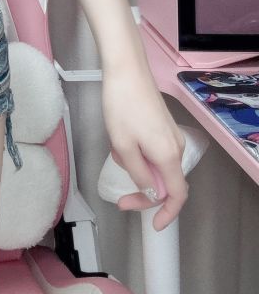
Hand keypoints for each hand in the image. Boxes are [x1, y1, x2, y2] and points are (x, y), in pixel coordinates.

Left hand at [101, 62, 188, 231]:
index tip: (155, 225)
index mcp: (168, 155)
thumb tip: (151, 192)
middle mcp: (176, 147)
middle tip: (121, 200)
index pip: (177, 195)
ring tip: (115, 152)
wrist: (126, 68)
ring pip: (158, 166)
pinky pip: (154, 152)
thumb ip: (138, 173)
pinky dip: (138, 155)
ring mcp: (171, 135)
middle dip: (143, 193)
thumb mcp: (123, 145)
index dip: (167, 214)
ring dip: (137, 169)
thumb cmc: (122, 104)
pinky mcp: (163, 126)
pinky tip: (120, 141)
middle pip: (166, 183)